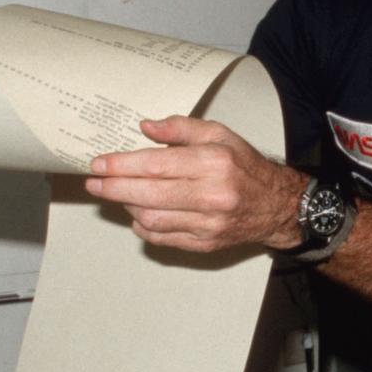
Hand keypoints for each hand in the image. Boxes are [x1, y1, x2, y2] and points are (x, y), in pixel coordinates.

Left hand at [84, 116, 307, 252]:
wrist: (276, 206)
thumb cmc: (245, 167)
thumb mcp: (219, 134)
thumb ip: (181, 128)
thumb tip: (146, 127)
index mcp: (213, 162)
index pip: (156, 165)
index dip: (122, 166)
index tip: (99, 164)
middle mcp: (211, 195)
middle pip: (149, 194)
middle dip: (114, 188)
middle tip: (94, 182)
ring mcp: (208, 224)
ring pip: (152, 219)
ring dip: (128, 206)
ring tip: (120, 194)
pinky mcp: (205, 244)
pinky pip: (163, 238)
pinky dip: (144, 226)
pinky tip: (140, 213)